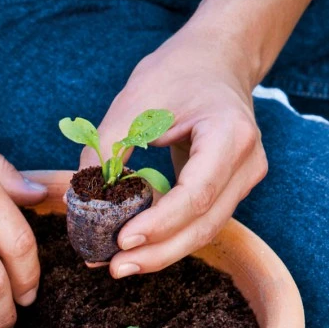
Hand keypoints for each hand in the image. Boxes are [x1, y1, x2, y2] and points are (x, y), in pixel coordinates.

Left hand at [81, 28, 267, 277]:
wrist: (216, 59)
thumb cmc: (177, 73)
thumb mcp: (134, 101)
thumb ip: (107, 150)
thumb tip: (81, 200)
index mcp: (230, 135)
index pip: (196, 194)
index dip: (160, 223)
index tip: (123, 240)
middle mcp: (247, 163)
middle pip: (204, 224)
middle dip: (158, 252)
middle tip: (116, 267)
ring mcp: (243, 180)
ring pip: (203, 231)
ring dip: (160, 252)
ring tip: (118, 265)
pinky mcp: (230, 191)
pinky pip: (199, 223)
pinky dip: (167, 238)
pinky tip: (135, 249)